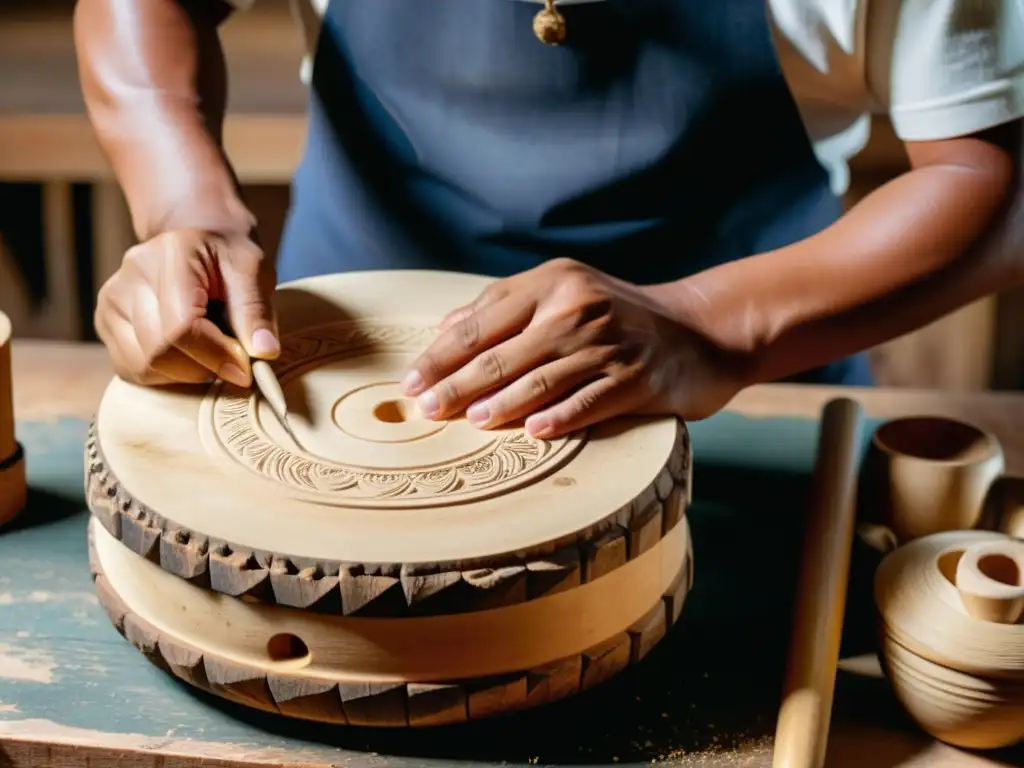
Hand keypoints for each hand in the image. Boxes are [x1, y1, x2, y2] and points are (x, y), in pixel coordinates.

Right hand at [94, 229, 278, 387]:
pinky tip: (186, 356)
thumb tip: (264, 353)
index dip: (216, 356)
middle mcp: (131, 274)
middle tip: (231, 364)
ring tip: (209, 354)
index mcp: (172, 254)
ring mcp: (112, 299)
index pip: (181, 327)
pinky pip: (131, 370)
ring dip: (183, 374)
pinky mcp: (105, 321)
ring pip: (142, 366)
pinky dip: (164, 376)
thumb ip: (257, 311)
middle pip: (159, 352)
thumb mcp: (254, 272)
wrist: (198, 243)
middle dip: (202, 368)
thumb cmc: (229, 258)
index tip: (245, 369)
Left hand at [401, 259, 745, 437]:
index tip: (410, 382)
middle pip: (504, 352)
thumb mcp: (566, 294)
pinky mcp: (636, 378)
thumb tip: (444, 329)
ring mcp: (608, 344)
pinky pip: (589, 400)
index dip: (442, 353)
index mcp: (553, 283)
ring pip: (541, 378)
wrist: (702, 329)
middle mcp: (577, 308)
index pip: (483, 320)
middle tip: (426, 409)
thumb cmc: (619, 317)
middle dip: (458, 383)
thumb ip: (507, 308)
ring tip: (469, 421)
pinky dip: (560, 416)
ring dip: (502, 403)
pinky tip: (533, 432)